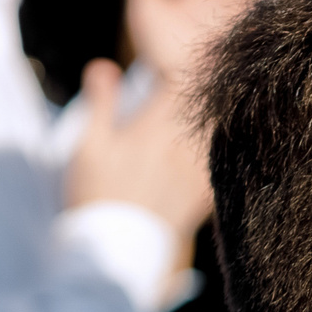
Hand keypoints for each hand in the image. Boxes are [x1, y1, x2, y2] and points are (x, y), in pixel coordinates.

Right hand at [61, 59, 212, 237]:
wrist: (118, 253)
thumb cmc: (97, 196)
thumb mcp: (89, 146)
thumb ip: (101, 102)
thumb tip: (105, 65)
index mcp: (158, 126)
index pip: (183, 77)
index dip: (177, 60)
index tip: (165, 58)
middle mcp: (187, 146)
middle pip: (208, 102)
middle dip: (202, 83)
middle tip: (197, 69)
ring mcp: (201, 171)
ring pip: (219, 130)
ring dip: (213, 113)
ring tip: (209, 100)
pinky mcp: (207, 194)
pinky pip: (222, 162)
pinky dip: (219, 146)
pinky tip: (215, 140)